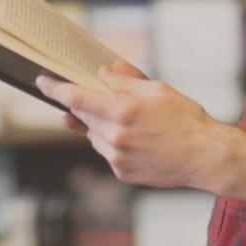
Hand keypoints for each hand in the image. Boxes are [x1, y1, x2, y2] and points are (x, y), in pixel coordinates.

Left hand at [36, 59, 226, 189]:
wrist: (203, 156)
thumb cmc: (185, 119)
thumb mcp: (156, 89)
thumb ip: (124, 81)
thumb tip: (102, 73)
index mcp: (122, 110)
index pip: (75, 98)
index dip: (54, 89)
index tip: (42, 82)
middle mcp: (114, 135)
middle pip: (82, 115)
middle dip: (84, 104)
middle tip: (100, 98)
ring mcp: (117, 157)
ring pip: (92, 134)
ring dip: (100, 124)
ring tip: (129, 121)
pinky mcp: (121, 172)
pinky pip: (106, 152)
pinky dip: (112, 142)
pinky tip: (136, 138)